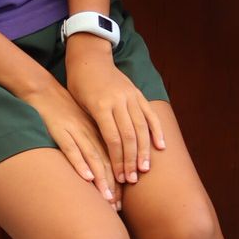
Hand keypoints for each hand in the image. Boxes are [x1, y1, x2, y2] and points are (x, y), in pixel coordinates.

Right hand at [20, 76, 120, 206]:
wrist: (44, 89)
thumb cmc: (64, 108)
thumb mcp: (85, 122)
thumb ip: (95, 139)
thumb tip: (105, 165)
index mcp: (100, 128)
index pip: (116, 156)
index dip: (119, 178)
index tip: (123, 200)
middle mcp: (92, 130)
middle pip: (108, 159)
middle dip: (114, 184)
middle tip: (118, 206)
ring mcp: (76, 130)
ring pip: (93, 156)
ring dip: (102, 178)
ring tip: (107, 198)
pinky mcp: (59, 130)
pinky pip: (71, 149)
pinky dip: (80, 163)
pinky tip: (87, 178)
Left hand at [64, 40, 165, 186]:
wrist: (89, 58)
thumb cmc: (78, 86)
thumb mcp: (78, 106)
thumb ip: (91, 126)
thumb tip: (97, 155)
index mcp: (101, 106)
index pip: (113, 139)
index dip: (117, 160)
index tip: (119, 177)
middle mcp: (118, 101)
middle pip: (129, 136)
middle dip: (131, 160)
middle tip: (132, 179)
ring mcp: (130, 96)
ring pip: (142, 127)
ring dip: (144, 150)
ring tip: (145, 168)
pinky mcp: (138, 93)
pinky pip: (150, 114)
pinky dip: (157, 130)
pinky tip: (160, 146)